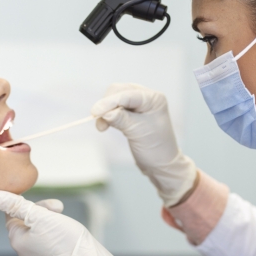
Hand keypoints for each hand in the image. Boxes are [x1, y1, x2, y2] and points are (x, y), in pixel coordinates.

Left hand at [0, 191, 137, 255]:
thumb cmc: (66, 240)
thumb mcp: (40, 216)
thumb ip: (16, 205)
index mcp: (17, 241)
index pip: (12, 215)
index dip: (27, 204)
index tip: (46, 204)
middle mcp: (23, 254)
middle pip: (26, 225)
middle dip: (41, 213)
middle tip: (59, 209)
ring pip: (38, 235)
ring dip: (49, 224)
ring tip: (64, 221)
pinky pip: (48, 247)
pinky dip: (55, 238)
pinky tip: (67, 236)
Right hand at [91, 84, 197, 205]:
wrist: (160, 164)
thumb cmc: (155, 148)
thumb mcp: (138, 132)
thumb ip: (121, 119)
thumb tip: (104, 113)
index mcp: (154, 99)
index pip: (128, 94)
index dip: (110, 102)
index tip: (95, 112)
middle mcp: (146, 97)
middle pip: (119, 91)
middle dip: (107, 104)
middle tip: (99, 122)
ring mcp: (138, 104)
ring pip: (114, 98)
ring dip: (105, 110)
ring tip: (102, 127)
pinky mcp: (131, 113)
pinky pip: (114, 108)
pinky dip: (107, 115)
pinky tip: (104, 125)